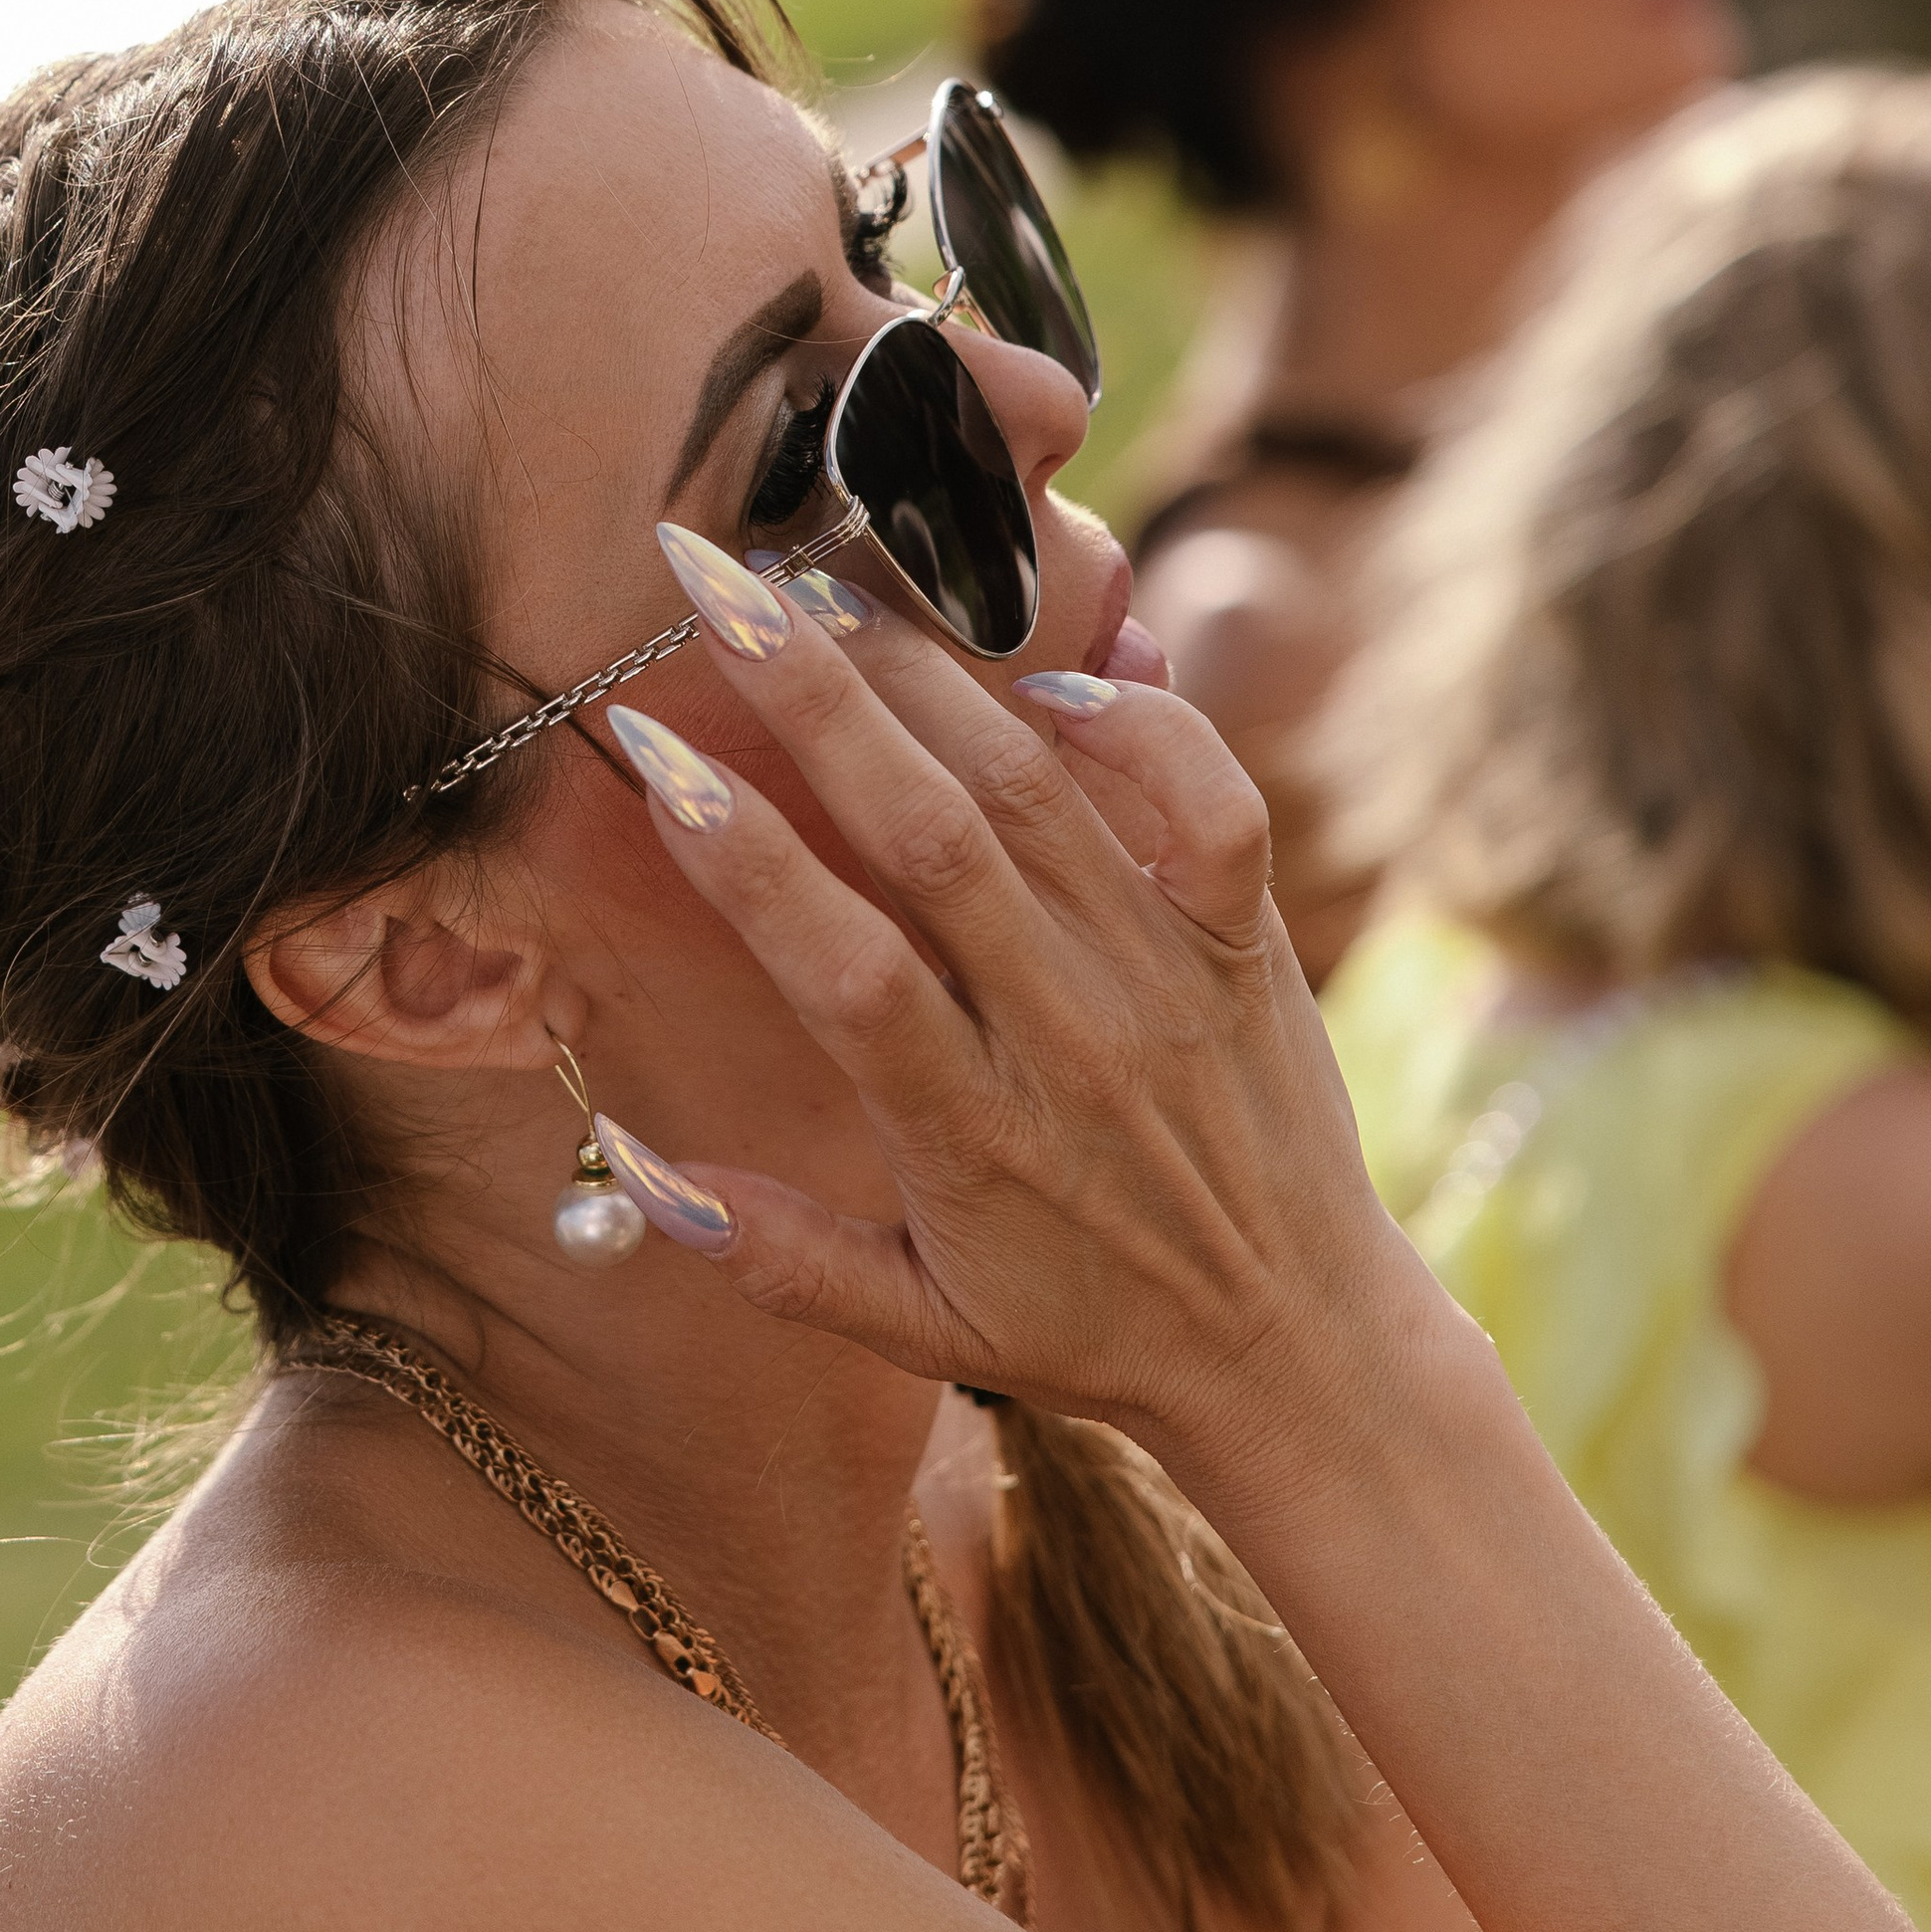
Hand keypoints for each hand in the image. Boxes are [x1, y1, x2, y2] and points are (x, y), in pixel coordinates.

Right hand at [591, 564, 1440, 1495]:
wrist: (1297, 1348)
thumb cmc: (1088, 1330)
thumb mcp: (922, 1329)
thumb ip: (774, 1254)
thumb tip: (633, 1166)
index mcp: (970, 1133)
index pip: (841, 967)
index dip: (743, 854)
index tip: (654, 748)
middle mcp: (1069, 1035)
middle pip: (930, 837)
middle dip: (811, 697)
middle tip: (714, 583)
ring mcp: (1167, 975)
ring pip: (1041, 794)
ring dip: (929, 677)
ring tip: (826, 592)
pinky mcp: (1249, 941)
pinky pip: (1210, 803)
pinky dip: (1140, 725)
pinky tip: (1046, 685)